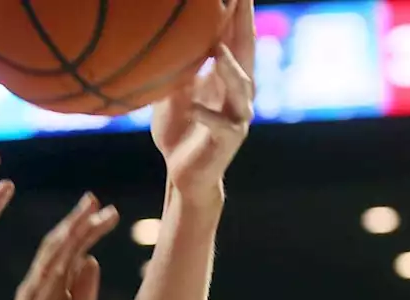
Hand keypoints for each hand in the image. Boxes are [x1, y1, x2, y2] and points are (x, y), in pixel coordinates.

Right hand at [0, 194, 117, 299]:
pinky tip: (61, 257)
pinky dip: (47, 274)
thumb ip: (84, 295)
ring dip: (63, 242)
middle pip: (57, 250)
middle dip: (75, 225)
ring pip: (45, 265)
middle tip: (95, 201)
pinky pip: (35, 294)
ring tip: (81, 221)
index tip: (109, 211)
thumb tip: (91, 259)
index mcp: (54, 290)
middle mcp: (38, 291)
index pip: (70, 252)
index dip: (87, 230)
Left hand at [150, 0, 254, 193]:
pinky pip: (219, 126)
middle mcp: (239, 92)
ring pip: (240, 88)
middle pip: (245, 53)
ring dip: (230, 69)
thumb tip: (163, 39)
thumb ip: (176, 68)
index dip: (235, 13)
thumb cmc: (179, 131)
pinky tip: (192, 106)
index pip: (233, 37)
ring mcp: (237, 116)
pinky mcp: (229, 140)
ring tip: (218, 50)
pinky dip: (205, 115)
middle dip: (244, 26)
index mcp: (226, 77)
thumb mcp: (172, 94)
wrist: (184, 174)